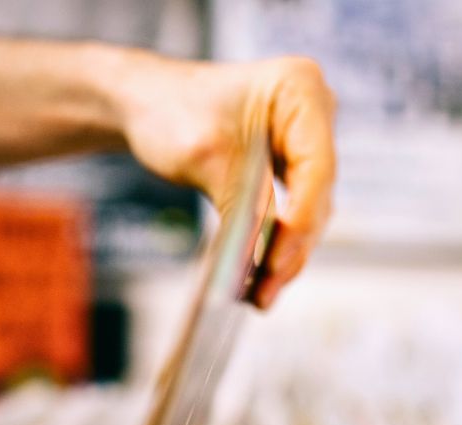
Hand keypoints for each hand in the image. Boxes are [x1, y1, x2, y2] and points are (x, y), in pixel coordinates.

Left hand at [114, 54, 336, 307]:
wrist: (144, 103)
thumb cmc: (169, 111)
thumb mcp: (204, 157)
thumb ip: (241, 205)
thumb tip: (260, 263)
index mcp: (299, 89)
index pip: (316, 167)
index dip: (301, 220)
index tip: (277, 262)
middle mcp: (313, 113)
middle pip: (316, 194)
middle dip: (291, 247)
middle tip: (264, 292)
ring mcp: (304, 141)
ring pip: (307, 211)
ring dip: (285, 255)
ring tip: (258, 297)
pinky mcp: (290, 167)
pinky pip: (291, 212)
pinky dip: (274, 244)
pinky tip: (257, 279)